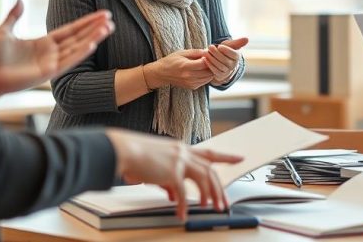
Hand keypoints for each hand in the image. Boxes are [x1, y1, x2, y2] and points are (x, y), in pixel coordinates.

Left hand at [0, 0, 113, 97]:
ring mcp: (52, 63)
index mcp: (45, 43)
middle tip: (111, 19)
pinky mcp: (49, 73)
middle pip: (78, 37)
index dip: (86, 22)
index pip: (71, 30)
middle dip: (95, 28)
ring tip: (108, 28)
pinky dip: (81, 53)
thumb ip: (14, 15)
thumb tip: (21, 0)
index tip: (102, 14)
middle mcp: (52, 53)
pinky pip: (69, 61)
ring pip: (77, 48)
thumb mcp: (5, 30)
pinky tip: (93, 44)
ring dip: (93, 38)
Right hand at [106, 129, 242, 219]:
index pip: (209, 152)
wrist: (122, 150)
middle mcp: (183, 152)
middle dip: (220, 188)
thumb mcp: (156, 168)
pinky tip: (182, 214)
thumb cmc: (135, 156)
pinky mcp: (172, 172)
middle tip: (224, 203)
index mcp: (181, 149)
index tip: (239, 158)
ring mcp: (179, 161)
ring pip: (204, 179)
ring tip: (210, 208)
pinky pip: (183, 193)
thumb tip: (175, 195)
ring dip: (210, 195)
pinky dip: (184, 205)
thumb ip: (168, 181)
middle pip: (210, 170)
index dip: (226, 156)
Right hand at [145, 50, 214, 89]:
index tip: (208, 54)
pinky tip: (202, 71)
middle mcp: (188, 77)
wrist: (161, 73)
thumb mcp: (182, 53)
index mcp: (185, 66)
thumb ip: (196, 52)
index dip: (209, 58)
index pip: (204, 63)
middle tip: (210, 60)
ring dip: (210, 71)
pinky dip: (206, 77)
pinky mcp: (191, 87)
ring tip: (206, 65)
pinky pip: (204, 82)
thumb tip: (208, 51)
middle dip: (211, 65)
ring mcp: (190, 83)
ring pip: (208, 78)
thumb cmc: (171, 61)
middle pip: (208, 72)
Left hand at [202, 37, 247, 84]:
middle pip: (225, 60)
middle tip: (209, 47)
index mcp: (237, 56)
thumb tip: (247, 39)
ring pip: (220, 66)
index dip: (226, 51)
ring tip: (205, 52)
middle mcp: (233, 65)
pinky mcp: (220, 75)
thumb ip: (237, 42)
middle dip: (216, 53)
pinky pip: (215, 71)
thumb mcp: (230, 45)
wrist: (218, 59)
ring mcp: (227, 71)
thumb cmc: (224, 50)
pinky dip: (209, 65)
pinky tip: (205, 59)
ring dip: (212, 59)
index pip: (233, 54)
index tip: (219, 46)